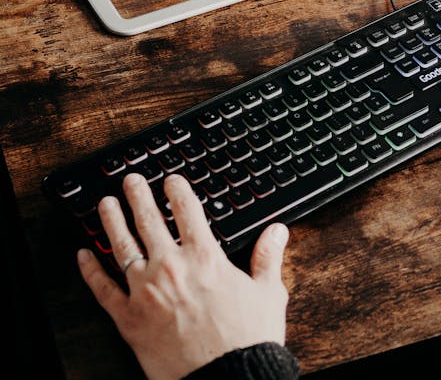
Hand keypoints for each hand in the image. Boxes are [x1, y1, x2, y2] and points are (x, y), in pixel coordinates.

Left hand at [77, 172, 289, 379]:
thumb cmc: (247, 340)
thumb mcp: (268, 292)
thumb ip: (268, 257)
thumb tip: (277, 231)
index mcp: (205, 257)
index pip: (187, 210)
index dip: (177, 190)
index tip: (171, 180)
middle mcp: (171, 267)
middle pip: (149, 220)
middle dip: (139, 196)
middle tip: (131, 181)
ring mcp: (146, 292)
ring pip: (122, 247)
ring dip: (112, 221)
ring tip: (106, 204)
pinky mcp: (128, 319)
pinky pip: (103, 289)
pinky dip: (91, 271)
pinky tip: (84, 255)